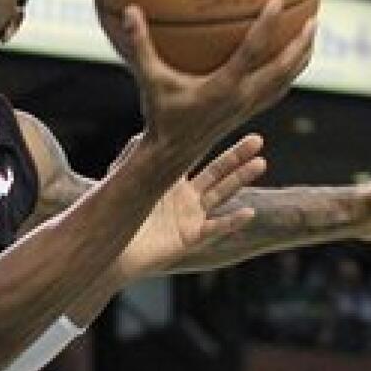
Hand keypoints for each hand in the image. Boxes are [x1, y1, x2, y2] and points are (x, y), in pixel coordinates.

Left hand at [119, 135, 267, 279]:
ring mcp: (190, 217)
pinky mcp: (190, 238)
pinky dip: (231, 222)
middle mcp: (185, 197)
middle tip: (258, 140)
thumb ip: (135, 155)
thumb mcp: (125, 179)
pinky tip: (248, 212)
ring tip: (261, 163)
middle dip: (236, 156)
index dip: (212, 140)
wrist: (110, 249)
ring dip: (240, 179)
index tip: (228, 121)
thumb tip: (147, 130)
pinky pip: (215, 229)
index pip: (197, 155)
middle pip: (216, 172)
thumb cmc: (113, 214)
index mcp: (170, 180)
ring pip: (221, 194)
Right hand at [120, 0, 314, 174]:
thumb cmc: (160, 116)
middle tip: (314, 19)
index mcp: (223, 87)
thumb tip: (130, 11)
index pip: (252, 51)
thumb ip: (140, 46)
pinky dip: (286, 74)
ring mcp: (248, 107)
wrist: (171, 156)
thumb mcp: (149, 80)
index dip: (267, 24)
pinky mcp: (246, 113)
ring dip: (301, 59)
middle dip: (301, 44)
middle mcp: (242, 97)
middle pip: (283, 69)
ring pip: (285, 82)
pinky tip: (286, 62)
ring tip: (311, 37)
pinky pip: (275, 90)